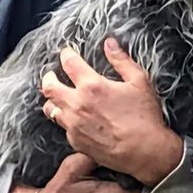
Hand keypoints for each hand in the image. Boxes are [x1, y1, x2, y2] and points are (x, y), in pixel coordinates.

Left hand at [41, 40, 182, 185]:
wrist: (143, 150)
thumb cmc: (144, 115)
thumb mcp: (139, 81)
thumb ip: (122, 60)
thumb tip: (109, 43)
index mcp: (92, 86)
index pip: (70, 64)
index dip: (66, 55)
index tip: (66, 52)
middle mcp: (77, 104)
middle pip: (49, 87)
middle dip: (48, 77)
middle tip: (51, 74)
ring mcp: (73, 124)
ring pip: (51, 108)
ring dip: (52, 99)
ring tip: (58, 96)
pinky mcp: (75, 141)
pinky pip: (63, 126)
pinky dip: (65, 118)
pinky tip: (73, 117)